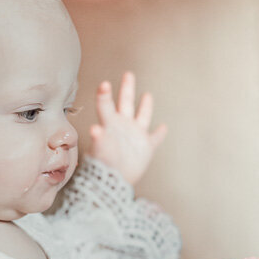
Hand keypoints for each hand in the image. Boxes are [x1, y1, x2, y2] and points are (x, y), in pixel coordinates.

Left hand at [89, 72, 167, 186]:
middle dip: (127, 89)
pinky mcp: (146, 148)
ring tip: (147, 95)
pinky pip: (155, 138)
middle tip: (128, 74)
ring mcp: (135, 136)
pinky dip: (160, 133)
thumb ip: (99, 139)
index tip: (104, 84)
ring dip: (145, 106)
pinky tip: (163, 127)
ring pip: (142, 116)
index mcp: (110, 124)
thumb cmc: (104, 166)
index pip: (106, 105)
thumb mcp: (100, 152)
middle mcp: (122, 126)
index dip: (105, 94)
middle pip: (126, 103)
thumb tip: (95, 129)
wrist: (113, 184)